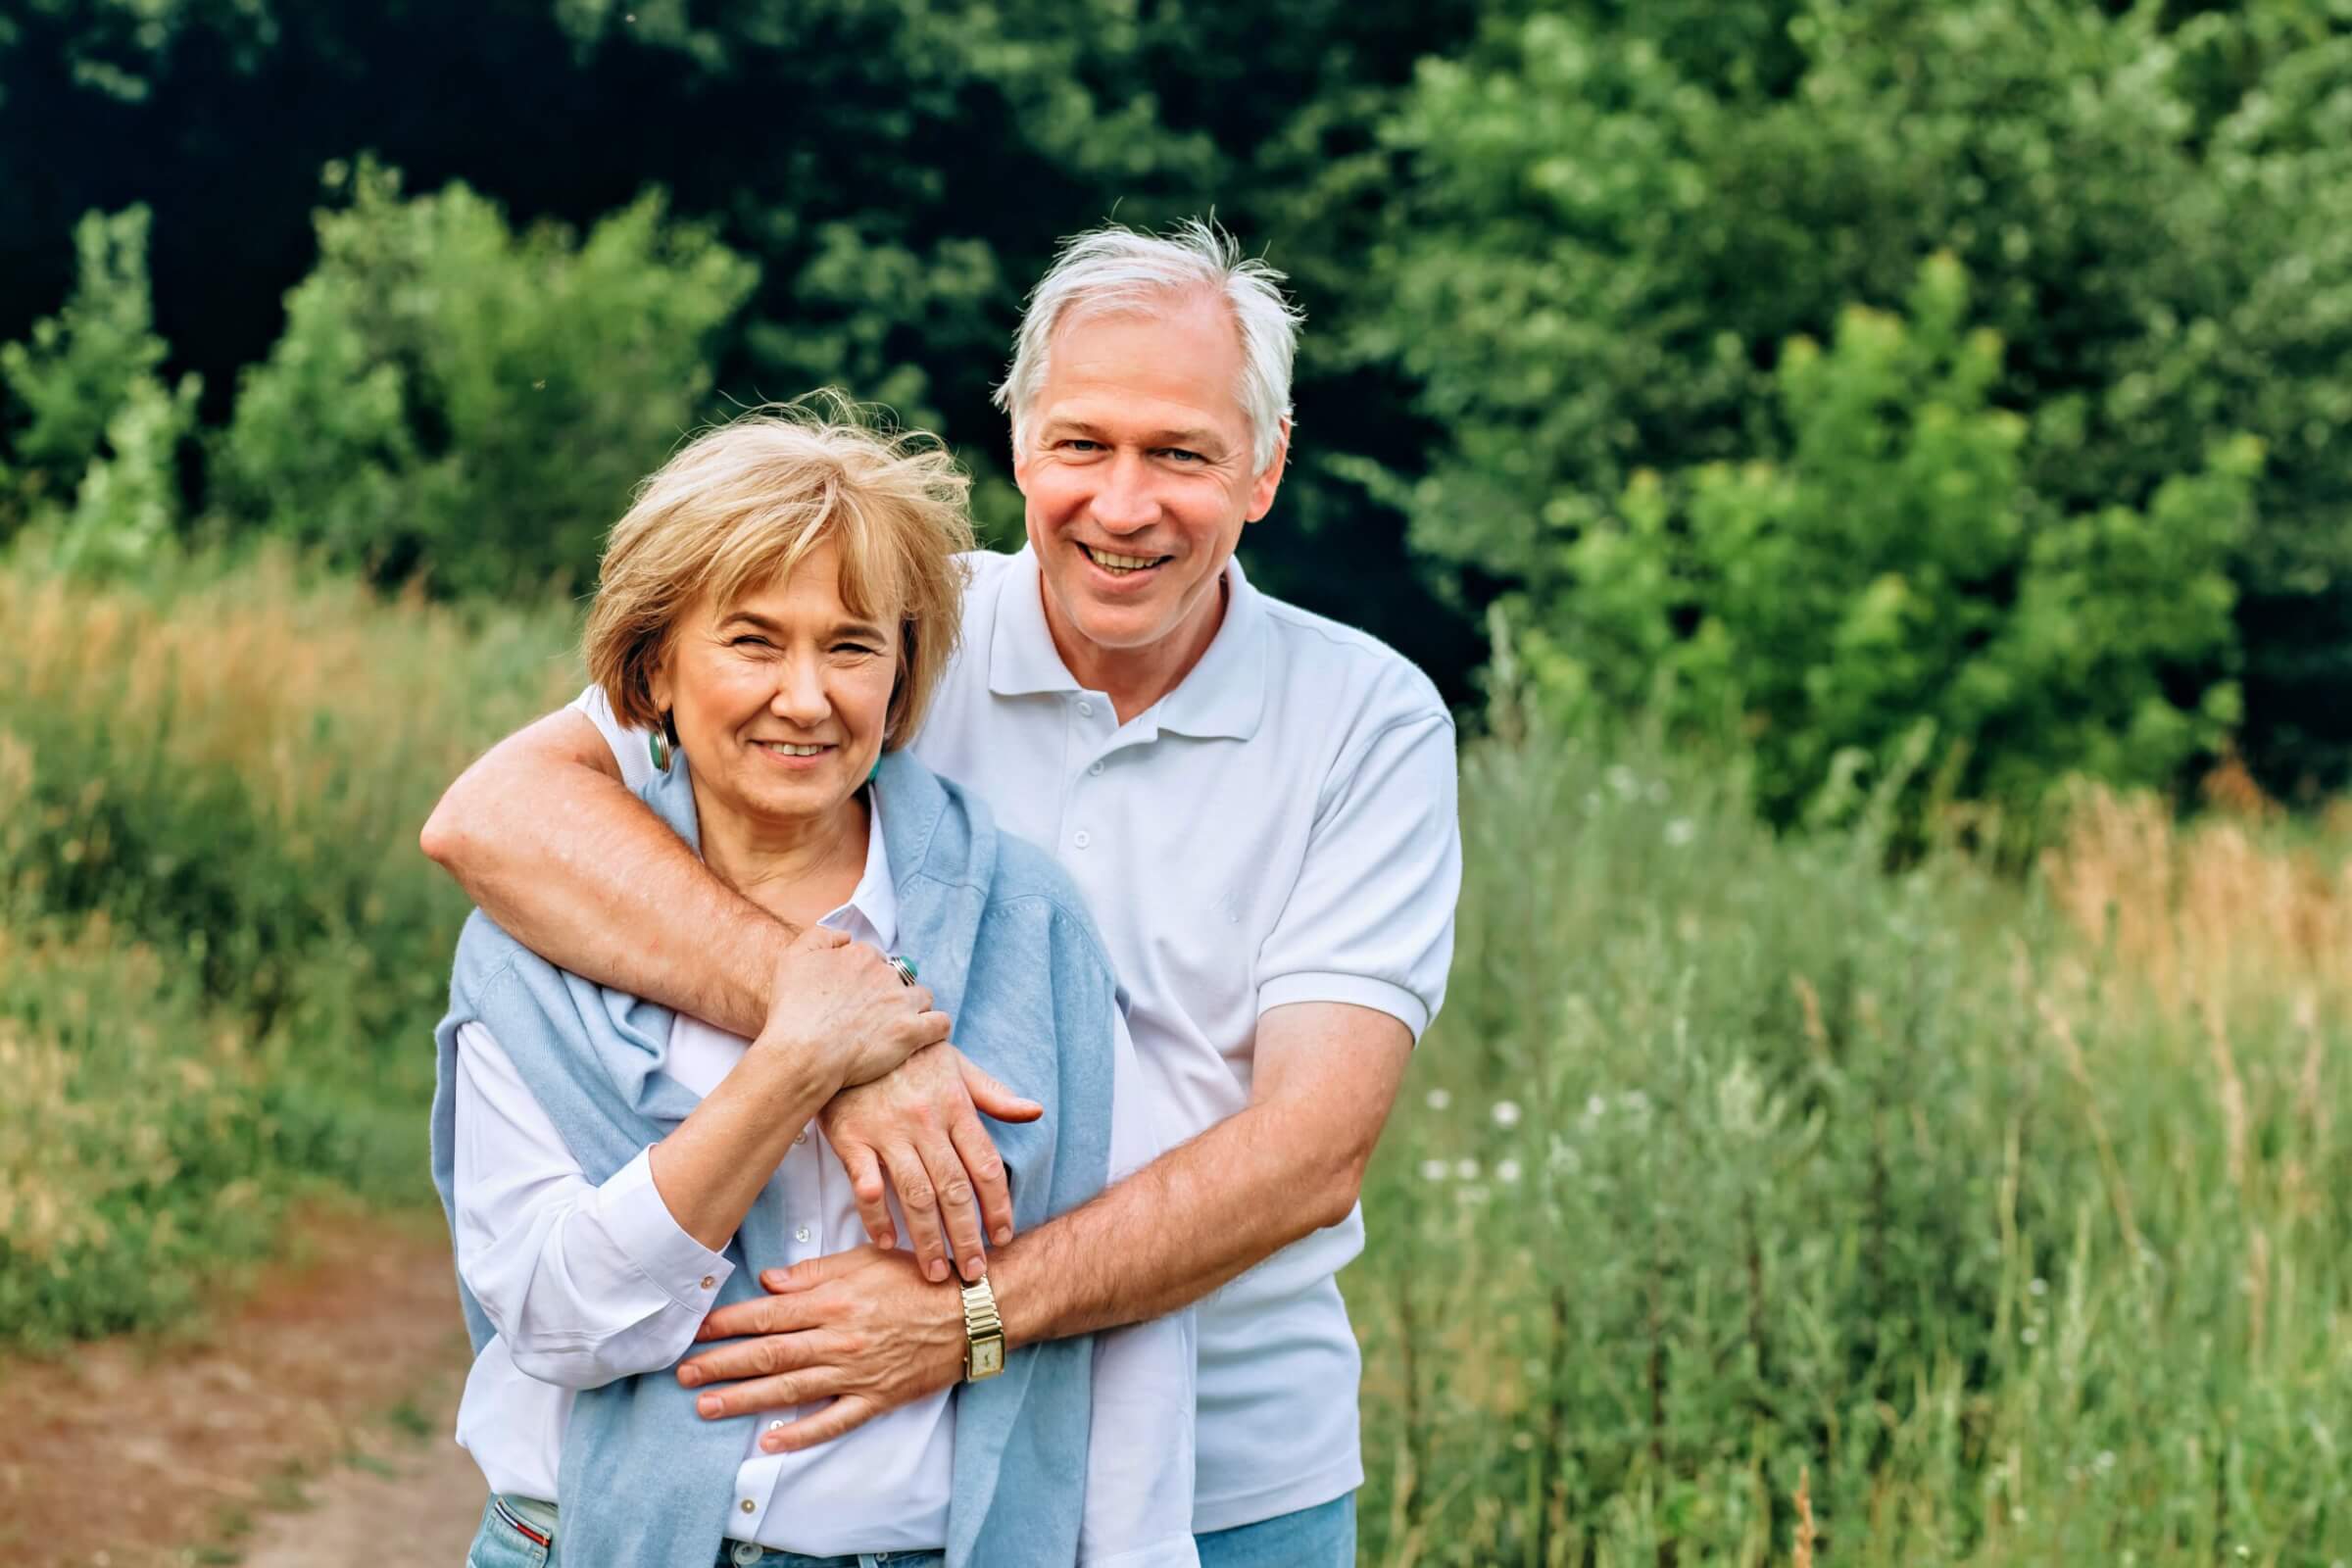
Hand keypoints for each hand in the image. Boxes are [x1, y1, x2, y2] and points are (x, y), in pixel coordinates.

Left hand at [676, 1246, 965, 1450]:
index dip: (728, 1324)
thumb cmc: (921, 1279)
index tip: (697, 1331)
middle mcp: (839, 1338)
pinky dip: (801, 1434)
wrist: (973, 1311)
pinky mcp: (877, 1398)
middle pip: (769, 1354)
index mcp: (834, 1300)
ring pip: (790, 1389)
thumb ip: (815, 1271)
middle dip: (721, 1364)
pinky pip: (833, 1420)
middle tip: (683, 1374)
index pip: (769, 1314)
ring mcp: (857, 1372)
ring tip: (707, 1405)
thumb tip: (769, 1282)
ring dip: (744, 1399)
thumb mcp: (867, 1259)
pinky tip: (770, 1442)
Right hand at [757, 926, 950, 1091]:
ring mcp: (902, 1002)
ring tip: (897, 1025)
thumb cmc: (792, 1009)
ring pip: (923, 996)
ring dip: (914, 1007)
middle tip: (870, 1015)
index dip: (864, 976)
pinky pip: (941, 1023)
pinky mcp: (912, 1032)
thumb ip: (821, 936)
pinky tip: (924, 1035)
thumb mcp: (793, 957)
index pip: (874, 958)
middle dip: (889, 991)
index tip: (853, 996)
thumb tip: (847, 937)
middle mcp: (885, 974)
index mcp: (860, 955)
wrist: (802, 1053)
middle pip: (900, 976)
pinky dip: (936, 1027)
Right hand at [820, 1044, 1041, 1283]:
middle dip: (966, 1237)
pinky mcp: (852, 1138)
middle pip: (954, 1190)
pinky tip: (885, 1241)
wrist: (851, 1032)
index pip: (985, 1166)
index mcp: (956, 1107)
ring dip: (926, 1239)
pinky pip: (865, 1185)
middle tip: (973, 1273)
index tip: (1002, 1237)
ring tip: (934, 1272)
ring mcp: (888, 1131)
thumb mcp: (957, 1066)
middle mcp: (926, 1122)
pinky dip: (875, 1216)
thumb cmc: (908, 1054)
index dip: (998, 1206)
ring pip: (915, 1195)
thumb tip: (1034, 1112)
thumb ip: (994, 1095)